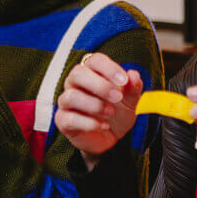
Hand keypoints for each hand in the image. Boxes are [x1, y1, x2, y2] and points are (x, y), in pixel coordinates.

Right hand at [55, 53, 142, 168]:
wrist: (112, 137)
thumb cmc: (119, 111)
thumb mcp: (131, 100)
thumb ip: (133, 87)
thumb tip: (133, 75)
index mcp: (92, 71)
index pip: (95, 60)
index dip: (109, 68)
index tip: (124, 81)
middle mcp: (75, 82)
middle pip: (77, 73)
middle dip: (99, 85)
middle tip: (117, 97)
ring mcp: (66, 101)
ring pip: (70, 96)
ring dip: (94, 105)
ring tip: (110, 113)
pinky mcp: (63, 120)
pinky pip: (69, 118)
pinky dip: (88, 123)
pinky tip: (103, 126)